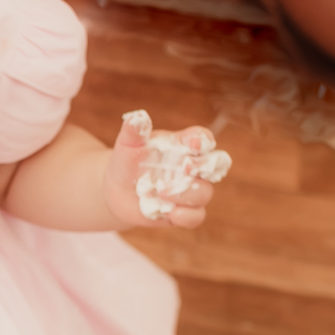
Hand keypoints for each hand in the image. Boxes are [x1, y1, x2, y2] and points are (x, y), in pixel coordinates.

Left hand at [104, 109, 231, 230]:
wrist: (116, 190)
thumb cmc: (127, 161)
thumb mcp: (127, 145)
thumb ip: (132, 132)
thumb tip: (136, 117)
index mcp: (183, 145)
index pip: (202, 138)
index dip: (202, 139)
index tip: (193, 143)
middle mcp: (192, 167)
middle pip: (218, 164)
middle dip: (208, 165)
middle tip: (186, 167)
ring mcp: (191, 190)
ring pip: (205, 192)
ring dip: (186, 193)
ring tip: (161, 192)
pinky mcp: (184, 212)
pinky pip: (196, 216)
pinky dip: (186, 216)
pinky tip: (170, 213)